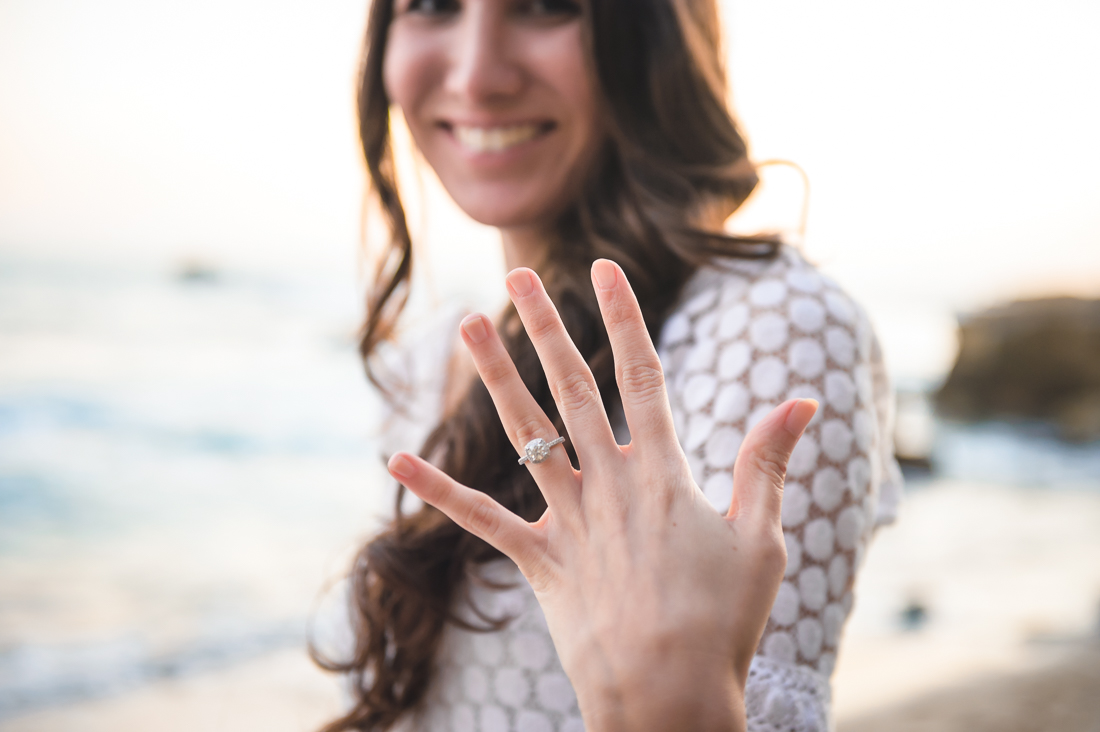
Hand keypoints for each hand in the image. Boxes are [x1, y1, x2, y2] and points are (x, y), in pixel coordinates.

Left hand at [386, 260, 817, 731]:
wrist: (669, 696)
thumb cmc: (723, 620)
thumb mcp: (760, 537)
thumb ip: (768, 462)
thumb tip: (804, 400)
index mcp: (663, 472)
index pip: (642, 374)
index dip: (622, 316)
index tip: (602, 269)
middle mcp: (608, 483)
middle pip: (573, 388)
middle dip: (546, 326)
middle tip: (521, 275)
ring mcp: (568, 521)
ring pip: (525, 433)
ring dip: (495, 376)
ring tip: (466, 326)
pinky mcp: (538, 561)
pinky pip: (480, 519)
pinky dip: (439, 490)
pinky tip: (397, 460)